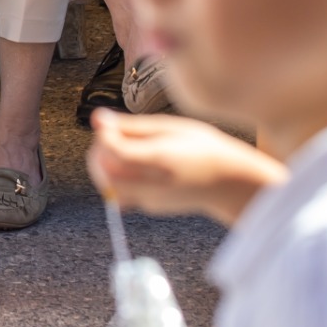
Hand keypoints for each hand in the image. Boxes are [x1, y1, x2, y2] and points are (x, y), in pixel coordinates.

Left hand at [89, 111, 285, 226]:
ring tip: (120, 147)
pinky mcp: (150, 207)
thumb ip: (132, 126)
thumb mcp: (171, 128)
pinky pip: (121, 193)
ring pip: (108, 186)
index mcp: (160, 159)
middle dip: (98, 151)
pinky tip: (132, 164)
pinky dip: (117, 177)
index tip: (109, 123)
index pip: (114, 152)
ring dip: (104, 166)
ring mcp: (151, 200)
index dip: (103, 135)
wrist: (229, 182)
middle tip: (111, 134)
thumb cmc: (202, 148)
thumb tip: (97, 119)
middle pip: (104, 172)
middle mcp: (153, 184)